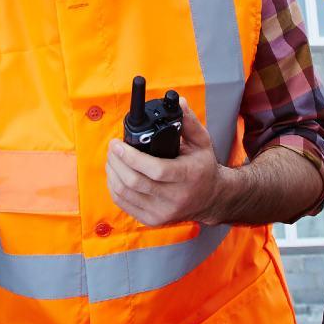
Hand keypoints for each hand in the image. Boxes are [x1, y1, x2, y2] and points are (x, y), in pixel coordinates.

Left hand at [105, 97, 235, 226]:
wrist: (211, 199)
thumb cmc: (203, 168)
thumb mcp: (202, 142)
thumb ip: (189, 122)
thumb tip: (179, 103)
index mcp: (188, 176)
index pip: (155, 170)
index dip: (131, 157)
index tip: (118, 144)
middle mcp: (175, 197)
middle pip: (134, 182)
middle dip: (116, 162)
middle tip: (112, 148)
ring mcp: (163, 212)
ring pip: (125, 194)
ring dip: (112, 173)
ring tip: (112, 159)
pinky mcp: (153, 220)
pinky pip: (124, 204)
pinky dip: (114, 188)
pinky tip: (115, 175)